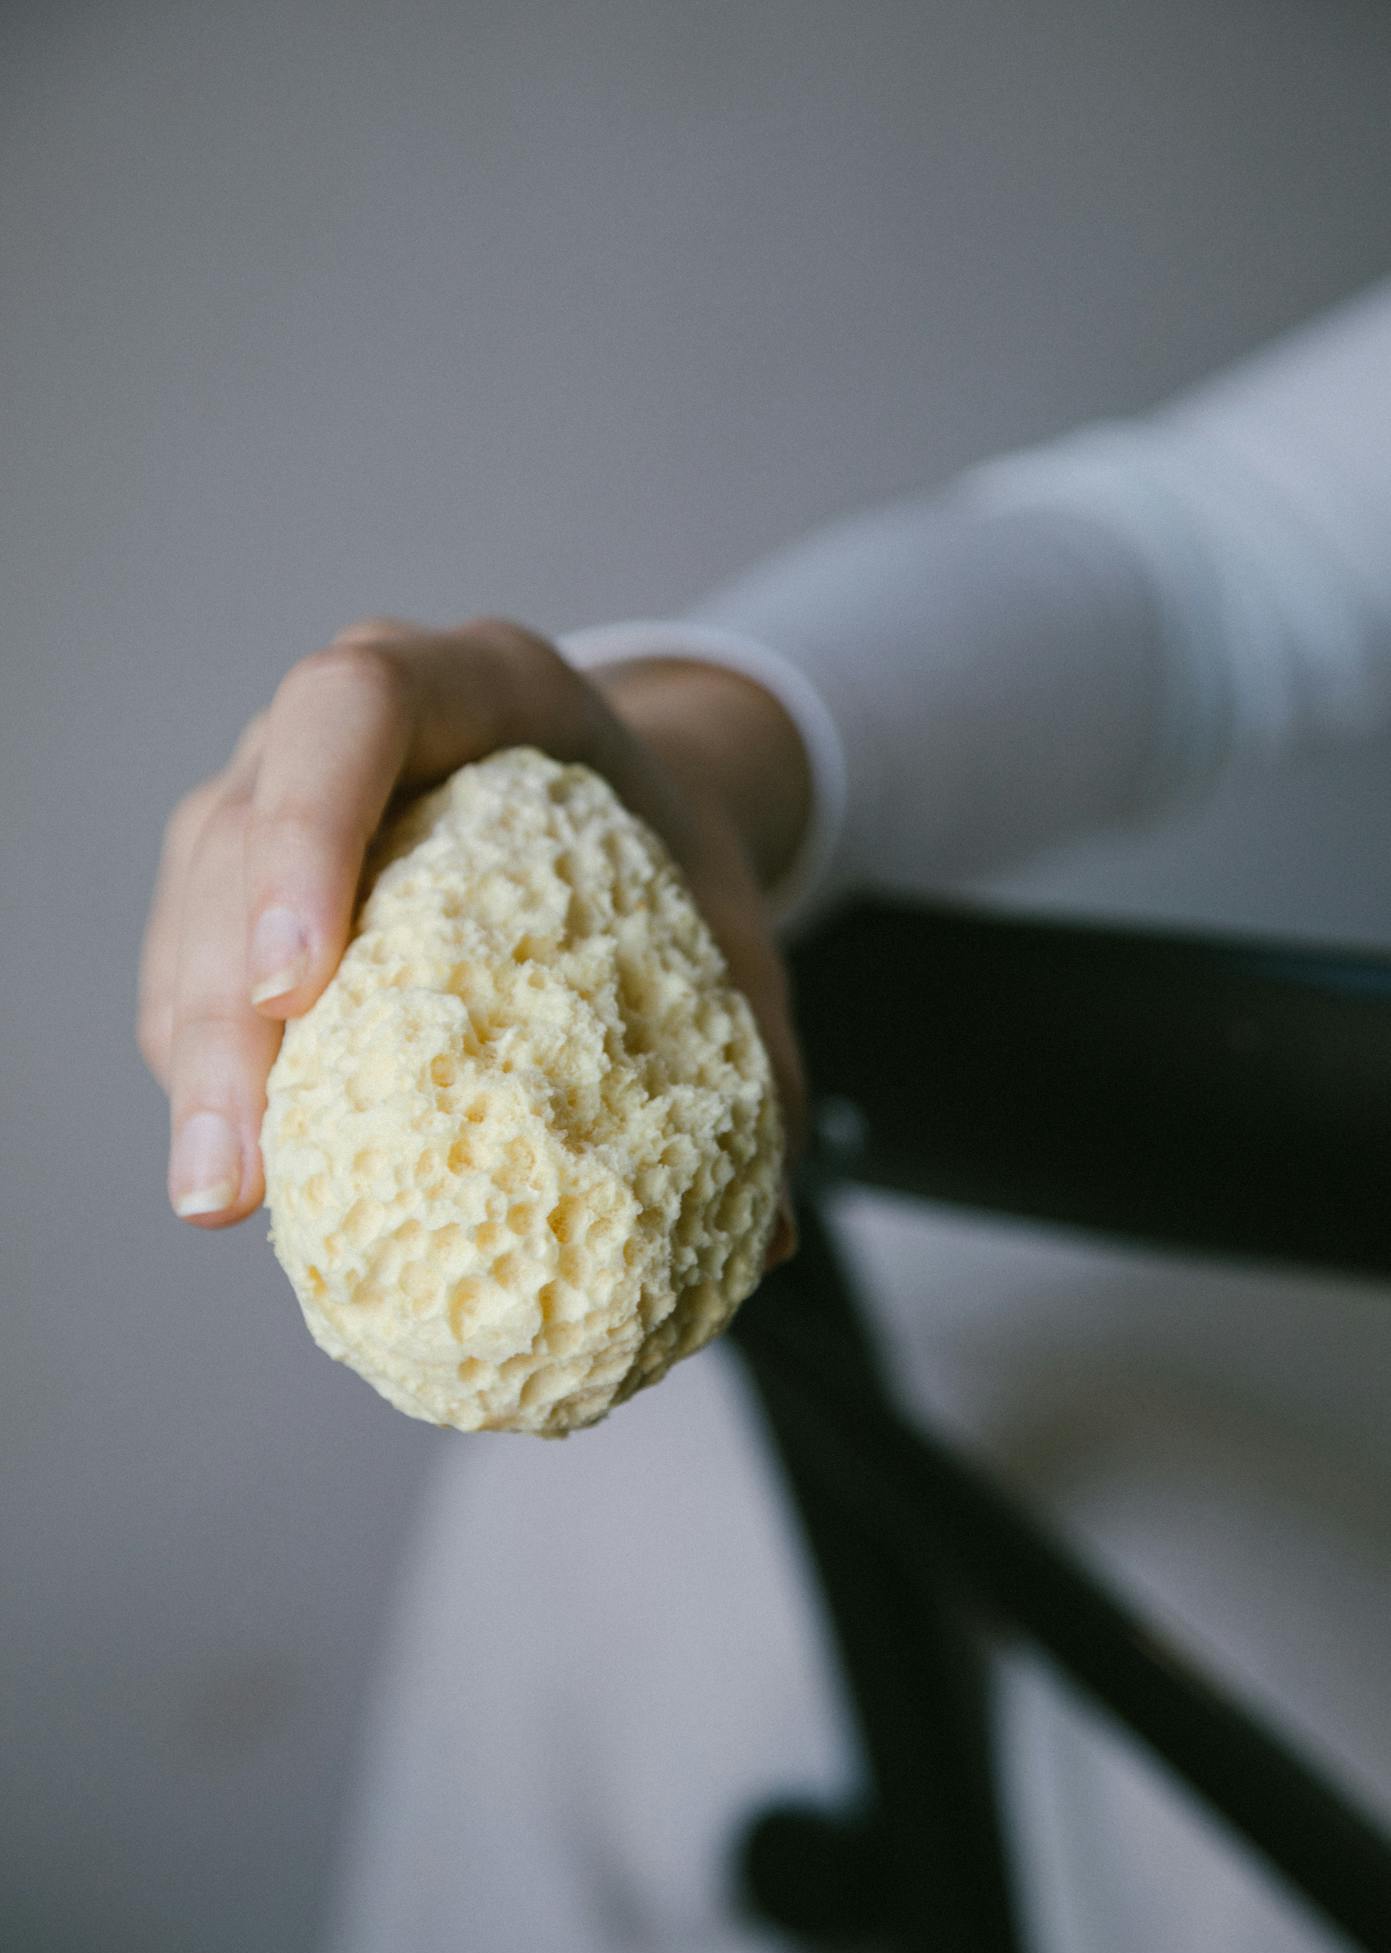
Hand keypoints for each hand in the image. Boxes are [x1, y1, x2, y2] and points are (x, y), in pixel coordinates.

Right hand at [137, 618, 809, 1255]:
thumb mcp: (726, 932)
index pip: (354, 704)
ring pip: (190, 899)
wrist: (637, 801)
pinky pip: (192, 956)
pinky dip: (204, 1061)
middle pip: (238, 825)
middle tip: (238, 1167)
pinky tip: (238, 1163)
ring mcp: (281, 788)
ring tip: (221, 1197)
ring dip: (193, 1053)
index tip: (296, 983)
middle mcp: (353, 723)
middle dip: (219, 1002)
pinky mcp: (249, 871)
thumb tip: (778, 1240)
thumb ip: (755, 1055)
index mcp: (482, 682)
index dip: (307, 828)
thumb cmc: (666, 858)